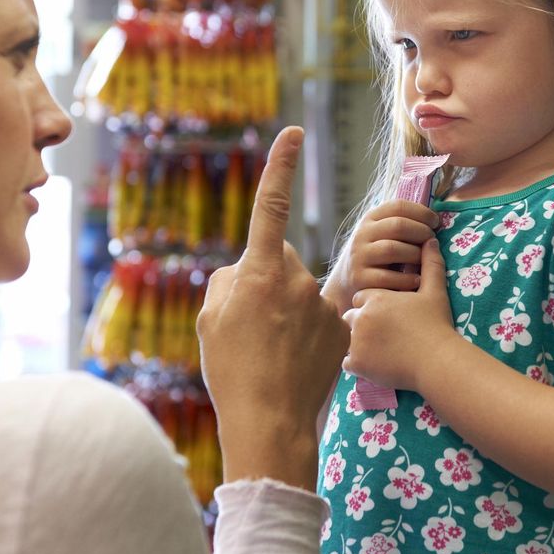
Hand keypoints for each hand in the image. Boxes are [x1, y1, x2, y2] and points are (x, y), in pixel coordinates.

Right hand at [197, 126, 349, 489]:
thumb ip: (228, 282)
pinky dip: (308, 330)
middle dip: (266, 280)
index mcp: (260, 272)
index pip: (271, 206)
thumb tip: (246, 271)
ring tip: (272, 350)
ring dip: (286, 309)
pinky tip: (295, 359)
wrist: (270, 421)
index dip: (281, 166)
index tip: (293, 132)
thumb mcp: (211, 320)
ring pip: (299, 291)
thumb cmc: (232, 369)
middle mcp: (296, 279)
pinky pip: (319, 315)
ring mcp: (322, 303)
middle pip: (279, 261)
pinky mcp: (342, 325)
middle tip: (251, 324)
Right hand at [324, 199, 439, 314]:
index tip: (436, 222)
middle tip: (433, 241)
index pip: (398, 206)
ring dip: (415, 254)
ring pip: (392, 249)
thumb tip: (436, 219)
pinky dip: (407, 279)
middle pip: (398, 225)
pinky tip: (417, 280)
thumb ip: (403, 224)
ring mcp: (359, 256)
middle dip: (421, 232)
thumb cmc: (377, 255)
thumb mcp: (383, 234)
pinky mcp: (359, 279)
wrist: (347, 282)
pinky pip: (387, 277)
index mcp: (371, 218)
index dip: (421, 212)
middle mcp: (362, 234)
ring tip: (425, 261)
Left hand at [343, 237, 456, 393]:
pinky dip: (357, 363)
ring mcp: (356, 341)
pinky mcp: (357, 363)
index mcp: (375, 297)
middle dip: (362, 324)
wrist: (436, 359)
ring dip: (357, 343)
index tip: (387, 314)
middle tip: (382, 334)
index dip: (373, 305)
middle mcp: (361, 316)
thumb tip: (430, 240)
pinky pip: (346, 362)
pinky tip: (374, 363)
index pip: (362, 297)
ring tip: (378, 350)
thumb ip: (430, 264)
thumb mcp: (434, 291)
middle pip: (351, 317)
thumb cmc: (436, 324)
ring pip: (346, 339)